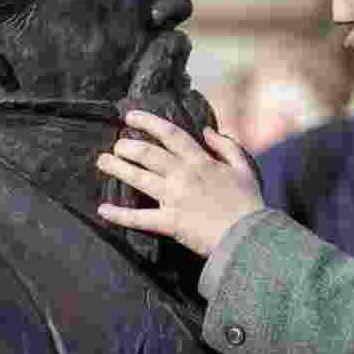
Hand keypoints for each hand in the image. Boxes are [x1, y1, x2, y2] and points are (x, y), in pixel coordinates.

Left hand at [96, 110, 264, 257]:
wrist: (250, 236)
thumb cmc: (249, 203)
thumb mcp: (243, 168)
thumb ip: (226, 146)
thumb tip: (207, 130)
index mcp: (201, 161)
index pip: (170, 134)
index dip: (148, 122)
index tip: (130, 117)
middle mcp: (184, 175)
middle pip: (148, 154)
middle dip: (127, 146)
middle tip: (115, 145)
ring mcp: (175, 198)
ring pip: (139, 178)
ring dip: (118, 168)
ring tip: (103, 161)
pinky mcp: (171, 222)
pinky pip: (140, 218)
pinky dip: (119, 215)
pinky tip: (103, 210)